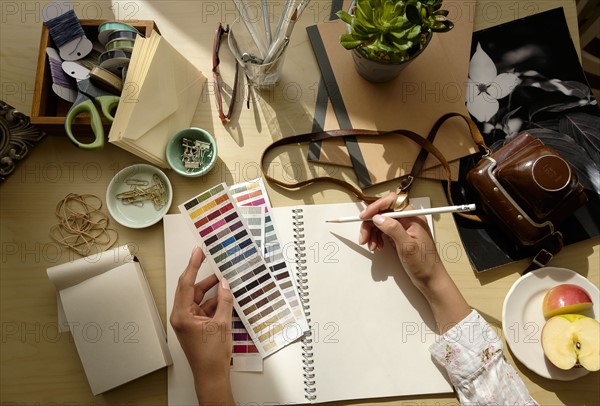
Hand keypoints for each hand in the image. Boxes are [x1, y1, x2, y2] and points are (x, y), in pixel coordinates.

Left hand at [170, 246, 234, 403]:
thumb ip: (223, 301)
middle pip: (190, 289)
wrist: (211, 376)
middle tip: (208, 258)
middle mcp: (181, 317)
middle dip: (202, 275)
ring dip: (210, 290)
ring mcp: (187, 321)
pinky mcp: (194, 325)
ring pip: (198, 298)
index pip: (186, 284)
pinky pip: (203, 307)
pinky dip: (213, 301)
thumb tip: (224, 284)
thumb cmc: (211, 357)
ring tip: (224, 280)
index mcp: (182, 315)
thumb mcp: (221, 324)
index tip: (197, 252)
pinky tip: (224, 296)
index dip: (193, 265)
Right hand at [358, 193, 469, 332]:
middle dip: (371, 224)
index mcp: (413, 217)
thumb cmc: (424, 264)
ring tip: (372, 246)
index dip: (375, 208)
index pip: (391, 203)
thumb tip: (378, 218)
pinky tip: (377, 247)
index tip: (364, 217)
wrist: (430, 280)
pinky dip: (377, 238)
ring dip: (372, 233)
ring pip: (381, 222)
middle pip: (383, 213)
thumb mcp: (407, 246)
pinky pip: (384, 231)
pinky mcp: (400, 236)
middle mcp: (408, 219)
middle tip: (363, 238)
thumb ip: (393, 229)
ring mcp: (404, 228)